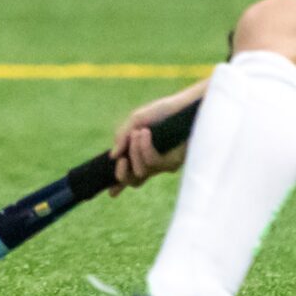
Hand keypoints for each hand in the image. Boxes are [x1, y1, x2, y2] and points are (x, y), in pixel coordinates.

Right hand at [110, 79, 204, 193]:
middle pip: (134, 182)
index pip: (129, 174)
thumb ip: (122, 137)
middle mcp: (153, 164)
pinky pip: (152, 162)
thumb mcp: (136, 120)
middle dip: (121, 174)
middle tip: (121, 160)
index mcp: (142, 155)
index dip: (119, 185)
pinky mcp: (173, 162)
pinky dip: (145, 147)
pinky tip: (146, 133)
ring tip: (138, 132)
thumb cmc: (161, 111)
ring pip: (140, 171)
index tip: (111, 191)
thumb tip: (113, 156)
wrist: (184, 104)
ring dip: (134, 152)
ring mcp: (164, 165)